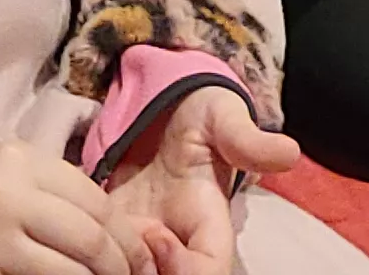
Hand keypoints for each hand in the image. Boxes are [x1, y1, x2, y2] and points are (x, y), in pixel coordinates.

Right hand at [0, 138, 149, 274]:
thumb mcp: (28, 177)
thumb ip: (74, 196)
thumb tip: (140, 234)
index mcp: (22, 164)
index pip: (98, 205)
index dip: (130, 238)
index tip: (143, 258)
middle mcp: (6, 200)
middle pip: (89, 240)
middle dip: (121, 266)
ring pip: (70, 273)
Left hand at [103, 90, 298, 274]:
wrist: (166, 110)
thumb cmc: (203, 113)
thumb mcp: (225, 118)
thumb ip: (247, 140)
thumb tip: (288, 152)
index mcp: (211, 227)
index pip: (207, 271)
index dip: (182, 268)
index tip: (154, 232)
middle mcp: (179, 246)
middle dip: (139, 270)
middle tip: (116, 235)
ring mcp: (143, 244)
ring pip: (131, 273)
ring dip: (111, 262)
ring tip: (99, 227)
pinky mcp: (112, 234)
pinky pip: (101, 260)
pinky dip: (90, 253)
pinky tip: (80, 227)